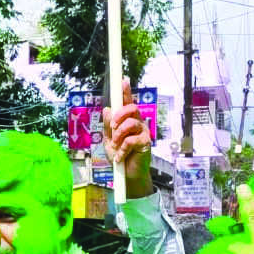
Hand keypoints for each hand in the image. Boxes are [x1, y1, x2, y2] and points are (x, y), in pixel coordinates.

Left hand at [101, 79, 152, 197]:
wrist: (127, 174)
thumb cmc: (120, 155)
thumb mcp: (108, 140)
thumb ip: (108, 126)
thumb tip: (107, 109)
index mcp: (128, 120)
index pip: (127, 103)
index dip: (126, 91)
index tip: (123, 80)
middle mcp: (138, 123)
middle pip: (131, 108)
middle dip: (119, 116)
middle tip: (112, 128)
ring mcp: (143, 132)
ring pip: (130, 124)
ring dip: (118, 136)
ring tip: (115, 147)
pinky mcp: (146, 142)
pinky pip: (131, 140)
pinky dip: (122, 149)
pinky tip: (120, 157)